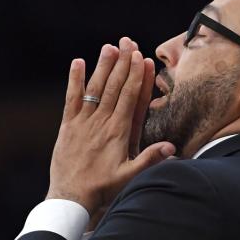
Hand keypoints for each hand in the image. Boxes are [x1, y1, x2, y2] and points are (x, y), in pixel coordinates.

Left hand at [46, 37, 175, 214]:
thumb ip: (149, 159)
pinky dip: (75, 80)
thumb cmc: (101, 189)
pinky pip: (72, 99)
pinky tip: (78, 63)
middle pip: (114, 87)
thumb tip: (172, 147)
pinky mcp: (67, 126)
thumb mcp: (129, 177)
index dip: (136, 75)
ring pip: (95, 89)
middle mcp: (100, 122)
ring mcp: (82, 122)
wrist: (71, 197)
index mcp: (117, 132)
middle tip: (128, 42)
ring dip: (102, 66)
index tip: (141, 56)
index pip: (129, 97)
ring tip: (110, 46)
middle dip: (122, 63)